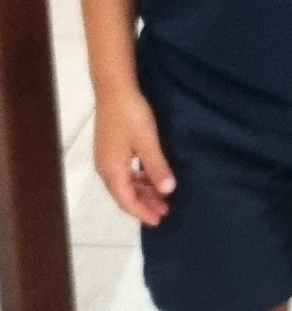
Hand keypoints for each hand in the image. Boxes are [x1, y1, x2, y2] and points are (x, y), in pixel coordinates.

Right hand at [94, 88, 173, 225]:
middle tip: (165, 211)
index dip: (142, 212)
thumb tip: (167, 191)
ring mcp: (106, 158)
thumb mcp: (147, 142)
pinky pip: (124, 172)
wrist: (114, 89)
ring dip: (142, 191)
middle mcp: (105, 168)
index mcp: (112, 170)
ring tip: (161, 196)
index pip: (126, 201)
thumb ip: (156, 167)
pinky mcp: (110, 148)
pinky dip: (138, 179)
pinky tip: (150, 176)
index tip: (158, 221)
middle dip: (143, 204)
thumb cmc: (131, 115)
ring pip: (124, 183)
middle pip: (124, 194)